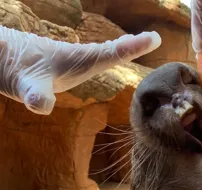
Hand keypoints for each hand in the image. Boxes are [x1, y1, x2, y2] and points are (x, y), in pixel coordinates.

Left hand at [0, 26, 160, 114]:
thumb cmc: (14, 71)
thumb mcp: (27, 87)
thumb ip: (36, 96)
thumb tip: (41, 105)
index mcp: (78, 61)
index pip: (111, 53)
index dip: (133, 48)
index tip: (153, 37)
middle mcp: (76, 56)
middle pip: (109, 50)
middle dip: (130, 46)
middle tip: (151, 39)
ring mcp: (68, 58)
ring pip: (98, 51)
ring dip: (117, 48)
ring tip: (132, 45)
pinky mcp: (60, 62)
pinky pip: (87, 56)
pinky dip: (101, 54)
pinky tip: (99, 57)